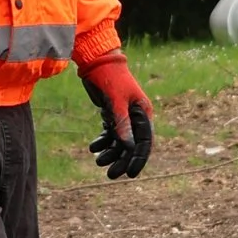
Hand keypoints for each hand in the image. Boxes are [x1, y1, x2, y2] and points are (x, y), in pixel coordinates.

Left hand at [82, 58, 153, 179]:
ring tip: (98, 161)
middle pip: (131, 145)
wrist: (98, 61)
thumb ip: (122, 124)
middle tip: (110, 175)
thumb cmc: (111, 78)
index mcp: (143, 114)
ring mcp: (124, 116)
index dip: (138, 159)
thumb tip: (129, 148)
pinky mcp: (112, 113)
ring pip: (120, 141)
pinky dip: (103, 141)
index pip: (144, 142)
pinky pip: (110, 133)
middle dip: (122, 160)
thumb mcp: (116, 102)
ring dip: (110, 152)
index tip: (131, 175)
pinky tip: (93, 147)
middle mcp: (136, 117)